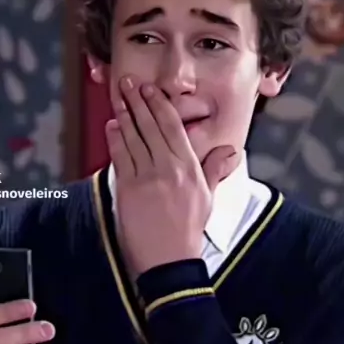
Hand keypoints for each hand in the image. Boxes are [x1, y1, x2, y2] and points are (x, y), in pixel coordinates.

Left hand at [105, 76, 236, 275]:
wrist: (170, 260)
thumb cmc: (189, 230)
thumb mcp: (208, 197)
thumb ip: (215, 169)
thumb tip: (230, 150)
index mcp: (189, 167)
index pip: (173, 127)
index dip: (159, 105)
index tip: (151, 90)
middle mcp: (169, 167)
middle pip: (151, 126)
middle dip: (138, 101)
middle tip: (129, 83)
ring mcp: (147, 177)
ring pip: (134, 137)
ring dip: (124, 114)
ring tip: (119, 97)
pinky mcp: (129, 188)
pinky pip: (121, 156)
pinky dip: (115, 138)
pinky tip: (112, 125)